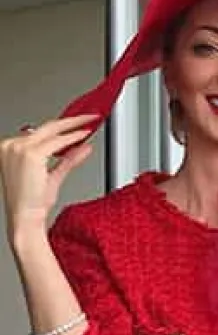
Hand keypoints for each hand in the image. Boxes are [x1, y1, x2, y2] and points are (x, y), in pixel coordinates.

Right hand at [0, 115, 97, 238]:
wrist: (25, 218)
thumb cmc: (32, 203)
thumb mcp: (52, 176)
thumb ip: (68, 160)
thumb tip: (84, 148)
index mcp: (11, 149)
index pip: (40, 132)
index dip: (62, 125)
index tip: (78, 122)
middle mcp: (12, 145)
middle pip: (47, 126)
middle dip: (71, 120)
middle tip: (90, 116)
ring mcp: (19, 148)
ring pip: (53, 131)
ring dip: (74, 126)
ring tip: (89, 122)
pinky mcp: (30, 154)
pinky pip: (57, 142)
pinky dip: (73, 138)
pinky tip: (84, 135)